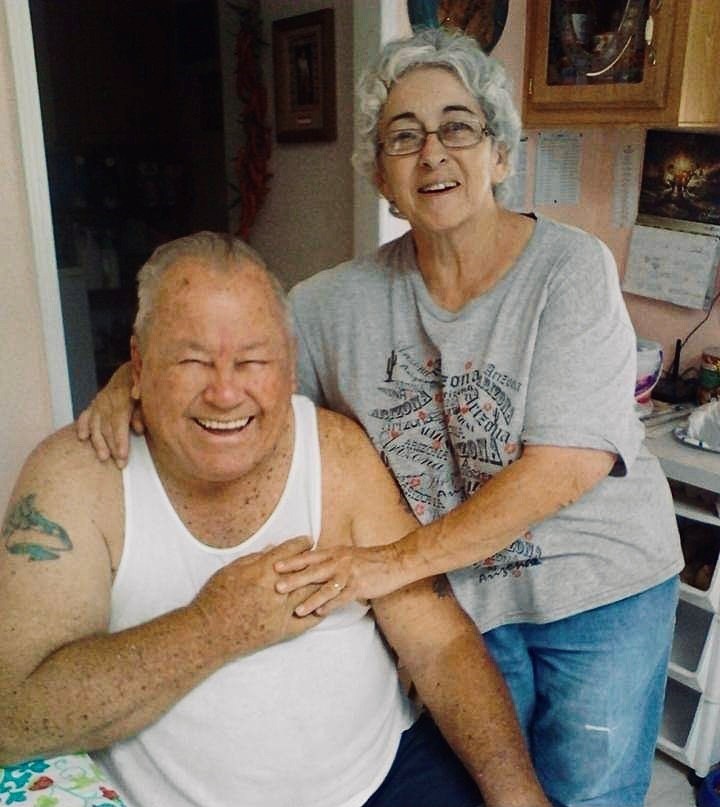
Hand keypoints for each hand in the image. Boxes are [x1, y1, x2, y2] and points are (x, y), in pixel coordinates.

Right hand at [76, 362, 143, 467]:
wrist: (130, 370)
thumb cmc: (142, 386)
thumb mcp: (147, 394)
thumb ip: (142, 410)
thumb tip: (138, 428)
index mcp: (121, 397)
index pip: (118, 422)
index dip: (120, 439)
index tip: (122, 455)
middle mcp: (106, 400)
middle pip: (107, 427)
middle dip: (112, 447)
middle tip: (119, 464)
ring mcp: (98, 402)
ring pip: (95, 425)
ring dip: (98, 442)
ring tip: (103, 457)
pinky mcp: (94, 404)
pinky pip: (85, 416)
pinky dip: (82, 426)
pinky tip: (82, 438)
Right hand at [193, 537, 322, 654]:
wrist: (208, 634)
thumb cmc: (214, 599)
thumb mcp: (230, 571)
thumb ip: (254, 559)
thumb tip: (273, 550)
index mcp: (261, 572)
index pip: (290, 552)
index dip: (301, 543)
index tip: (307, 541)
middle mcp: (275, 591)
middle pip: (305, 571)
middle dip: (313, 562)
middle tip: (319, 556)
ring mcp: (281, 612)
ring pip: (310, 594)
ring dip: (319, 584)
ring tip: (326, 577)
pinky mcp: (282, 631)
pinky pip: (307, 621)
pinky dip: (317, 613)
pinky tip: (324, 606)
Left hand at [274, 543, 405, 615]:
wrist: (394, 561)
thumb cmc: (369, 559)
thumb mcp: (347, 554)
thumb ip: (330, 559)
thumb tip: (312, 566)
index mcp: (335, 552)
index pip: (309, 556)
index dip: (292, 561)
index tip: (275, 566)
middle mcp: (340, 561)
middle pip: (313, 571)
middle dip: (294, 579)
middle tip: (277, 587)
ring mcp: (349, 574)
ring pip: (326, 588)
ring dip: (311, 599)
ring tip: (297, 610)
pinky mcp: (359, 587)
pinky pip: (342, 598)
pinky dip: (330, 606)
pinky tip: (320, 613)